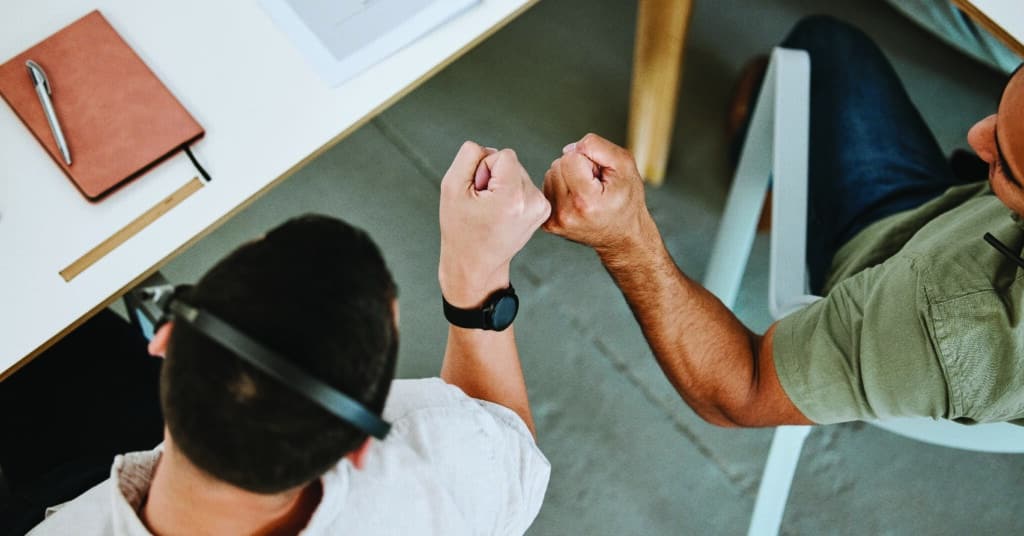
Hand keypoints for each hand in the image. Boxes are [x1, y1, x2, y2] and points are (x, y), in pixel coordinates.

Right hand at [439, 142, 550, 306]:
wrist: (476, 264)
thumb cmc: (460, 228)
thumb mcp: (452, 186)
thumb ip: (470, 155)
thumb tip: (490, 150)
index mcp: (512, 196)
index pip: (503, 155)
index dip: (484, 170)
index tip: (478, 194)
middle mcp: (533, 202)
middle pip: (512, 163)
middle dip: (494, 178)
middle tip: (483, 205)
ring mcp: (542, 208)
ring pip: (518, 173)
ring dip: (502, 186)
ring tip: (492, 211)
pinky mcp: (544, 210)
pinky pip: (524, 185)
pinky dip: (512, 194)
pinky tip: (502, 213)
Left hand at [542, 133, 656, 256]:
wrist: (623, 235)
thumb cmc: (627, 200)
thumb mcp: (625, 165)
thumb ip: (598, 147)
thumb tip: (569, 149)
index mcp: (585, 201)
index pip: (570, 158)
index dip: (588, 161)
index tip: (600, 177)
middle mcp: (566, 214)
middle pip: (557, 165)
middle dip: (576, 168)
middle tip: (595, 185)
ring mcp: (555, 221)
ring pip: (550, 175)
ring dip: (568, 177)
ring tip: (587, 192)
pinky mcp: (549, 224)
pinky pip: (547, 189)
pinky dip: (561, 189)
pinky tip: (577, 200)